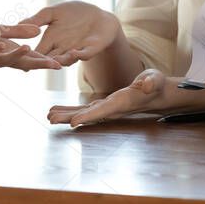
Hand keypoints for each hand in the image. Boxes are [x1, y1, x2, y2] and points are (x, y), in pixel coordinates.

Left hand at [0, 24, 61, 73]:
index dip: (44, 60)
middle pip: (21, 62)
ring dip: (16, 55)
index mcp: (6, 53)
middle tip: (56, 65)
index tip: (61, 63)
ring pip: (3, 59)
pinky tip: (0, 45)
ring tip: (28, 49)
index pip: (28, 58)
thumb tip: (38, 32)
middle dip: (38, 63)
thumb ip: (16, 32)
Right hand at [20, 1, 120, 65]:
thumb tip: (17, 23)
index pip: (37, 52)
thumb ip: (38, 19)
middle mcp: (61, 49)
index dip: (29, 56)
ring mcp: (75, 51)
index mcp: (50, 41)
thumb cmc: (74, 13)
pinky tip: (75, 53)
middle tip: (35, 65)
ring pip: (66, 60)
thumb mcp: (53, 13)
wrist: (98, 15)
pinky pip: (84, 54)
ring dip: (62, 60)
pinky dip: (79, 55)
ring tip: (56, 61)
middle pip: (50, 60)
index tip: (18, 58)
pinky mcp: (90, 49)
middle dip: (43, 63)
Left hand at [47, 69, 179, 126]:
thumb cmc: (155, 84)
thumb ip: (151, 82)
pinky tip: (57, 110)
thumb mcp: (154, 80)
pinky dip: (70, 110)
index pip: (103, 111)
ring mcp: (106, 108)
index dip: (88, 117)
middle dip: (69, 118)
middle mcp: (111, 109)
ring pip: (83, 113)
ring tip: (49, 115)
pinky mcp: (103, 105)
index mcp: (122, 102)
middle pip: (88, 115)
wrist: (156, 92)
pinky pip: (84, 109)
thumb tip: (147, 85)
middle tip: (51, 119)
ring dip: (66, 115)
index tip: (73, 123)